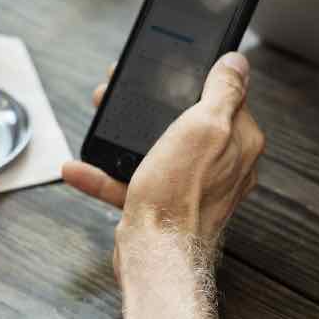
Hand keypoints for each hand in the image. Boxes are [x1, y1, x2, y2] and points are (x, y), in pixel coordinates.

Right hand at [63, 53, 265, 266]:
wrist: (157, 255)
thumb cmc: (182, 195)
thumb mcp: (205, 127)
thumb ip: (223, 91)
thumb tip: (237, 63)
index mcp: (239, 142)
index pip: (227, 99)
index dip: (197, 80)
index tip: (171, 69)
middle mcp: (222, 165)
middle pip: (186, 121)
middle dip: (152, 104)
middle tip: (125, 89)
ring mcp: (191, 186)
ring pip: (156, 148)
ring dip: (123, 134)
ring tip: (99, 115)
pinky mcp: (163, 205)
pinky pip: (132, 181)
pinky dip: (105, 174)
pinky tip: (80, 167)